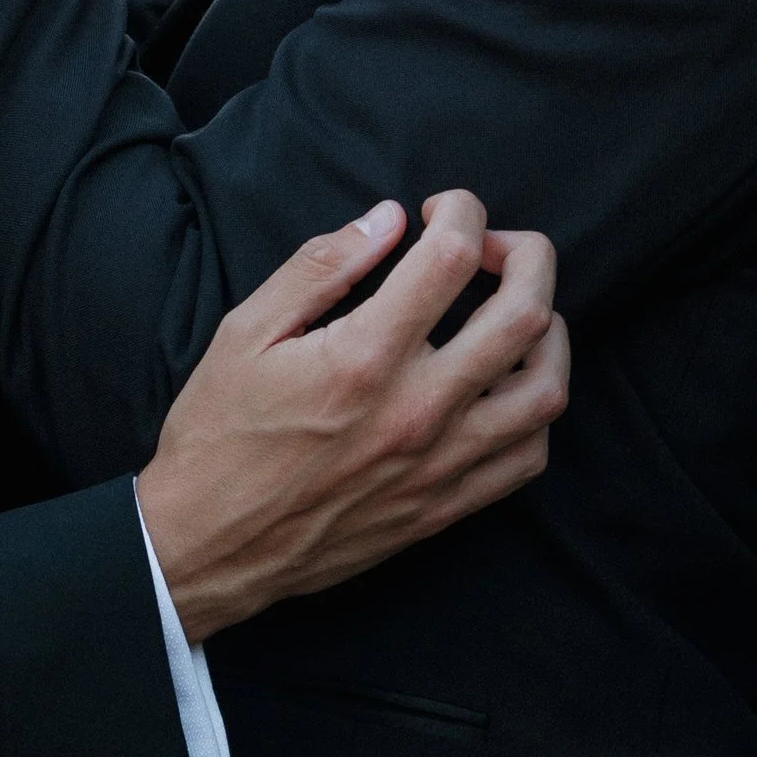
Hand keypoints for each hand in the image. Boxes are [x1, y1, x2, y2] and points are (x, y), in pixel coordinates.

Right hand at [136, 197, 566, 643]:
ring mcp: (440, 463)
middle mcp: (416, 409)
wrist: (208, 545)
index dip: (459, 211)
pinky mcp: (445, 505)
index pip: (452, 256)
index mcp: (363, 357)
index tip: (439, 211)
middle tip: (494, 246)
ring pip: (546, 387)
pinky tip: (505, 385)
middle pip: (524, 312)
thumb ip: (322, 267)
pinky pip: (529, 454)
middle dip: (526, 254)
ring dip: (548, 331)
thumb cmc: (219, 436)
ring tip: (518, 311)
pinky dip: (535, 409)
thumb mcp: (246, 333)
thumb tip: (388, 219)